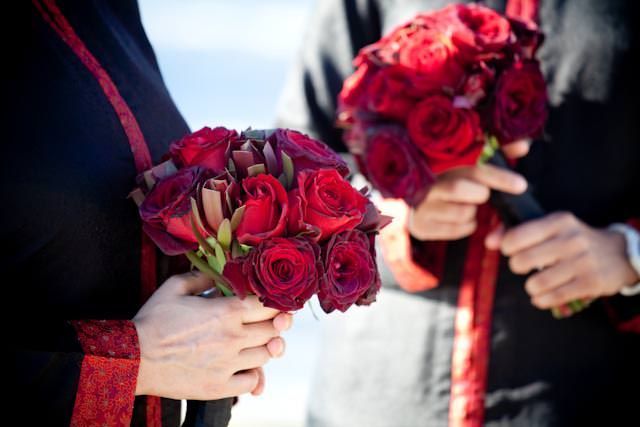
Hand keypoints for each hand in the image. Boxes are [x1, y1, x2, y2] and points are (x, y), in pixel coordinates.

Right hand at [132, 272, 292, 399]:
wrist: (133, 358)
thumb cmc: (152, 321)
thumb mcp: (175, 287)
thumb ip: (203, 277)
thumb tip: (221, 272)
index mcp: (225, 311)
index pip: (269, 304)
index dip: (276, 302)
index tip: (275, 302)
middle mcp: (233, 337)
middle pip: (274, 328)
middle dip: (277, 322)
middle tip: (272, 321)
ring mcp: (228, 364)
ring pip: (267, 354)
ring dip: (266, 347)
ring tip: (256, 342)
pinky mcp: (219, 387)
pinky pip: (252, 381)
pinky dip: (254, 375)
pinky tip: (245, 367)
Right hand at [408, 140, 529, 240]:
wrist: (418, 201)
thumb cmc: (452, 177)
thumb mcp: (471, 161)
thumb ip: (499, 152)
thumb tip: (523, 146)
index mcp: (436, 161)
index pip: (471, 168)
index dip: (498, 177)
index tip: (520, 185)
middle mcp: (424, 183)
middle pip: (460, 189)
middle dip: (480, 194)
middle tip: (482, 194)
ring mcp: (420, 206)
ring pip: (463, 213)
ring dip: (474, 211)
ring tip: (466, 204)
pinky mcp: (421, 227)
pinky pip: (458, 229)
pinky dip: (467, 225)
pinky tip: (459, 217)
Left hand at [485, 212, 639, 308]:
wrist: (618, 253)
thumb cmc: (572, 240)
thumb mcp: (550, 227)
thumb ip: (515, 230)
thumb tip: (488, 242)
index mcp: (558, 222)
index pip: (516, 236)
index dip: (506, 247)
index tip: (511, 250)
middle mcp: (571, 240)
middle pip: (523, 261)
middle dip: (516, 267)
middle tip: (522, 267)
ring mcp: (582, 262)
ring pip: (537, 282)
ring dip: (530, 286)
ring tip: (535, 283)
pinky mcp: (590, 283)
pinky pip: (553, 297)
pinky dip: (541, 300)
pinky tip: (542, 296)